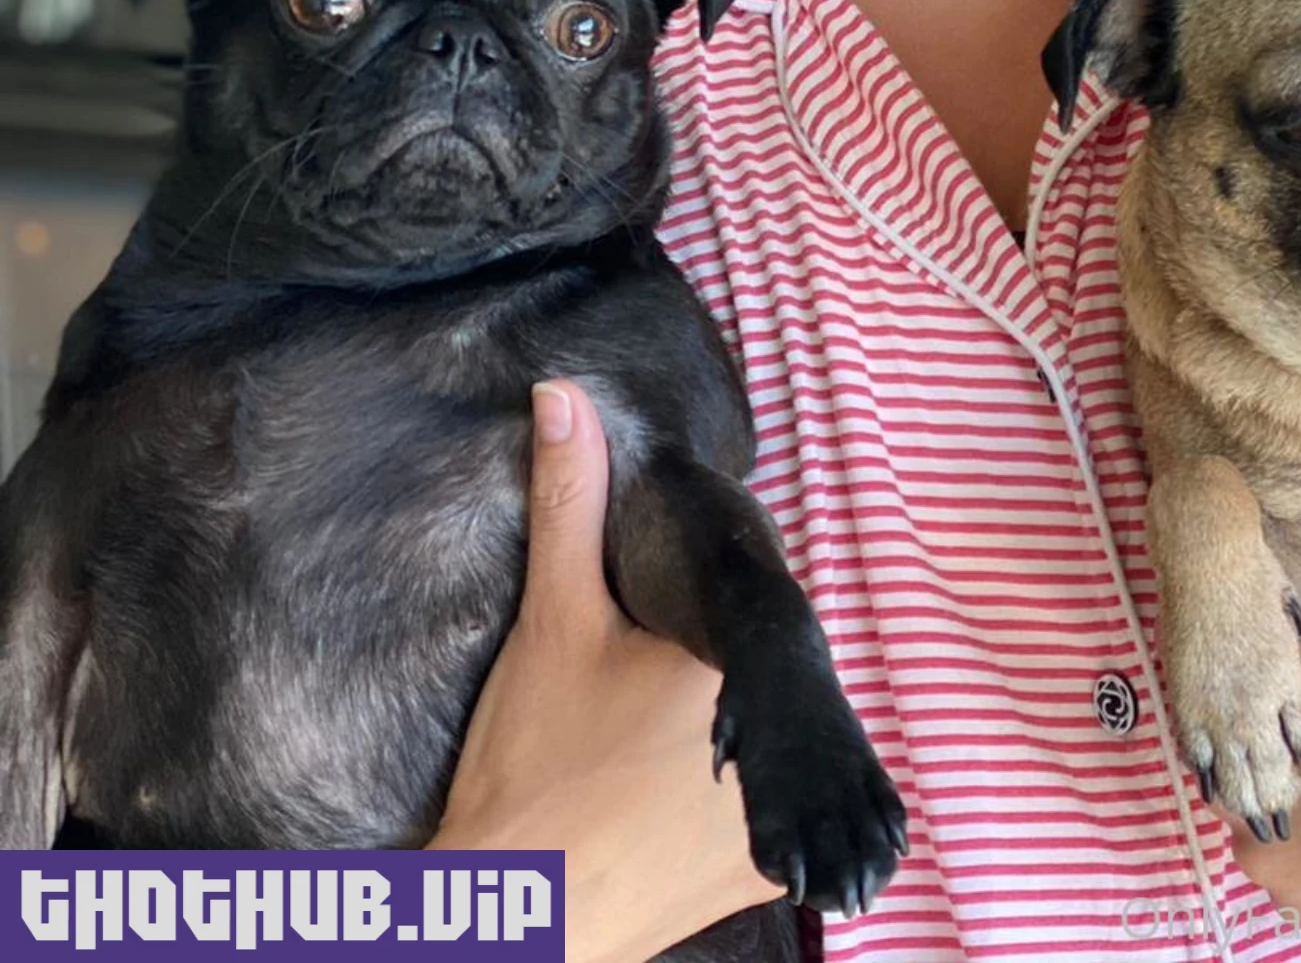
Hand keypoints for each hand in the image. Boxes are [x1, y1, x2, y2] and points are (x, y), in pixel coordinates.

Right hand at [430, 379, 782, 962]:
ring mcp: (780, 828)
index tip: (657, 620)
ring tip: (643, 740)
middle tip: (639, 686)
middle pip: (766, 674)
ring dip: (725, 728)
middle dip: (716, 667)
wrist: (512, 919)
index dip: (710, 602)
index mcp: (749, 676)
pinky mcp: (764, 883)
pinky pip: (763, 809)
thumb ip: (571, 503)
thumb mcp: (553, 621)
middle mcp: (784, 756)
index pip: (762, 604)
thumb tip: (565, 394)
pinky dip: (725, 791)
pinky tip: (662, 789)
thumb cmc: (534, 768)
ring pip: (766, 739)